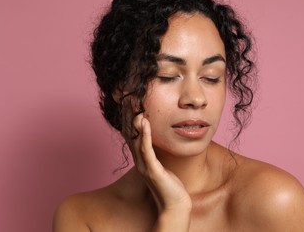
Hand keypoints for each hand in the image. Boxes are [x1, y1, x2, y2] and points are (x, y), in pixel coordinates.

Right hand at [129, 113, 191, 230]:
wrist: (175, 205)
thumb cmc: (170, 185)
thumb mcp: (162, 165)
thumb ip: (158, 154)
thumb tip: (159, 141)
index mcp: (142, 159)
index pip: (133, 135)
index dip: (130, 119)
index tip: (131, 103)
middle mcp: (139, 161)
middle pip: (130, 135)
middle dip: (129, 117)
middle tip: (128, 99)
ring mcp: (144, 165)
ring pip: (135, 140)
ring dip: (135, 122)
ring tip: (134, 106)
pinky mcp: (152, 170)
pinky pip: (146, 149)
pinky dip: (144, 134)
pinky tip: (144, 122)